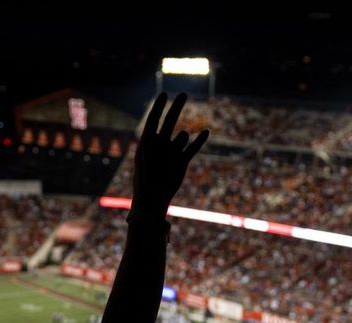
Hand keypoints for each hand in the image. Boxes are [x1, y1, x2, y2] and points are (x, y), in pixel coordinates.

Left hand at [129, 92, 208, 221]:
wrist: (152, 199)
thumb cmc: (145, 180)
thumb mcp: (148, 159)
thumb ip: (159, 145)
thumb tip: (181, 134)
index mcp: (147, 141)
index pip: (153, 119)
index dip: (159, 106)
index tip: (165, 94)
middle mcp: (160, 144)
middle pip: (169, 121)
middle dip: (176, 107)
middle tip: (184, 94)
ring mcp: (172, 152)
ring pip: (182, 137)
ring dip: (180, 142)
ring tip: (172, 156)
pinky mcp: (182, 161)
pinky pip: (192, 148)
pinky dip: (199, 140)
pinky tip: (205, 132)